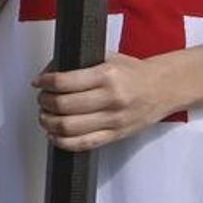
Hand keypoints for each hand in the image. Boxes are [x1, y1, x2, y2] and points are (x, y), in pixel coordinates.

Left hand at [34, 52, 177, 151]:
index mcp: (107, 75)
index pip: (65, 81)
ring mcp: (113, 120)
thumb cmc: (135, 73)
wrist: (163, 88)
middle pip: (63, 105)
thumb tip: (51, 70)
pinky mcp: (115, 135)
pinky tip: (55, 135)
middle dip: (45, 102)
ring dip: (49, 122)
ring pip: (69, 127)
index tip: (38, 82)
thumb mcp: (109, 58)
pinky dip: (63, 142)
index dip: (45, 82)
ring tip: (45, 116)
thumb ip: (82, 64)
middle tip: (41, 99)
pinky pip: (84, 143)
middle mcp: (110, 98)